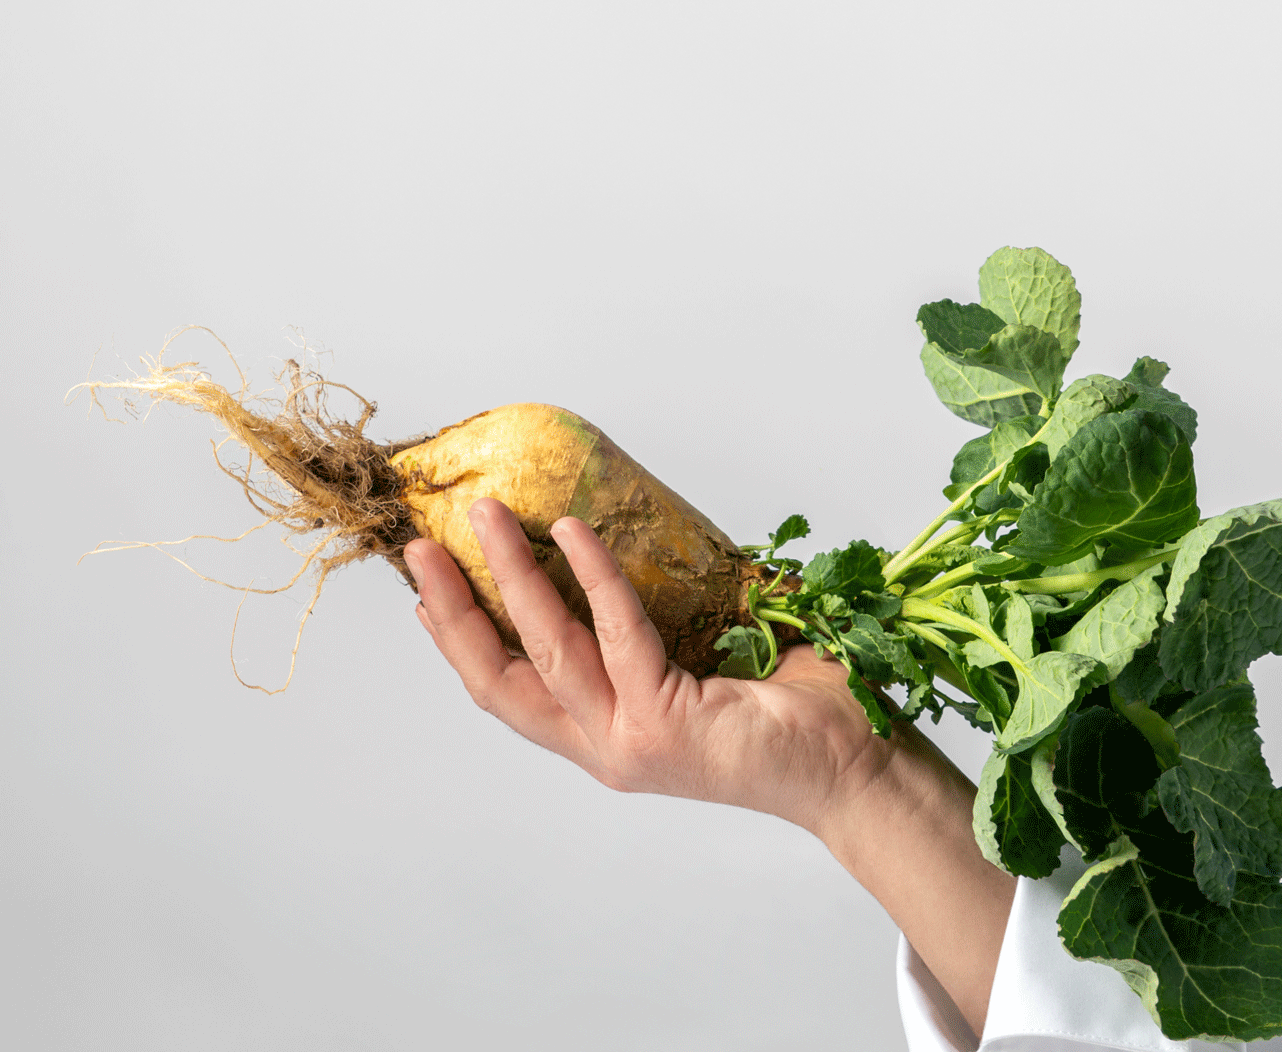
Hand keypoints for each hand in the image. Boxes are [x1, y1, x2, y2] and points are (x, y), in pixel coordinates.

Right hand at [406, 497, 896, 830]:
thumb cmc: (796, 707)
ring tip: (486, 516)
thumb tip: (629, 534)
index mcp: (608, 733)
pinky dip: (592, 577)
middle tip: (423, 546)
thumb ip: (653, 624)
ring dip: (508, 577)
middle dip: (453, 609)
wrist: (858, 765)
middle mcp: (606, 745)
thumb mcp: (701, 659)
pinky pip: (618, 634)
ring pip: (546, 650)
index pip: (512, 690)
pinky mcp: (664, 726)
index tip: (423, 593)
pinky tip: (573, 531)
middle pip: (499, 679)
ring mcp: (629, 741)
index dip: (460, 642)